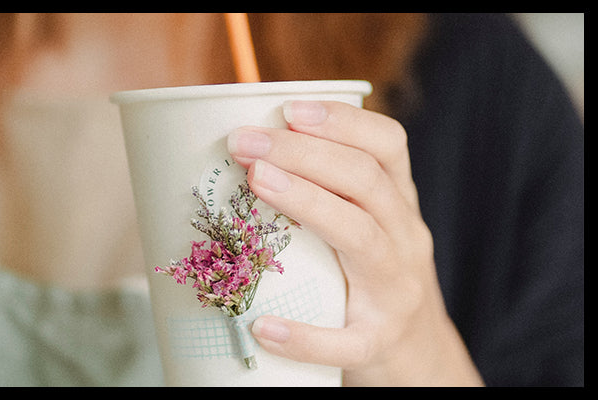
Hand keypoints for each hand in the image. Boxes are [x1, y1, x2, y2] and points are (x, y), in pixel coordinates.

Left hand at [227, 100, 482, 385]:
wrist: (419, 357)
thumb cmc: (370, 280)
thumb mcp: (366, 226)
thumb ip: (327, 193)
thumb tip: (242, 155)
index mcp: (398, 205)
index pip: (387, 145)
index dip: (342, 120)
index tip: (288, 108)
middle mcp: (405, 240)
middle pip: (365, 181)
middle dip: (302, 152)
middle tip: (243, 142)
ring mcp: (396, 293)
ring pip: (361, 239)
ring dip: (307, 203)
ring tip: (256, 180)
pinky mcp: (378, 343)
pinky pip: (345, 342)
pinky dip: (304, 335)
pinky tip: (263, 326)